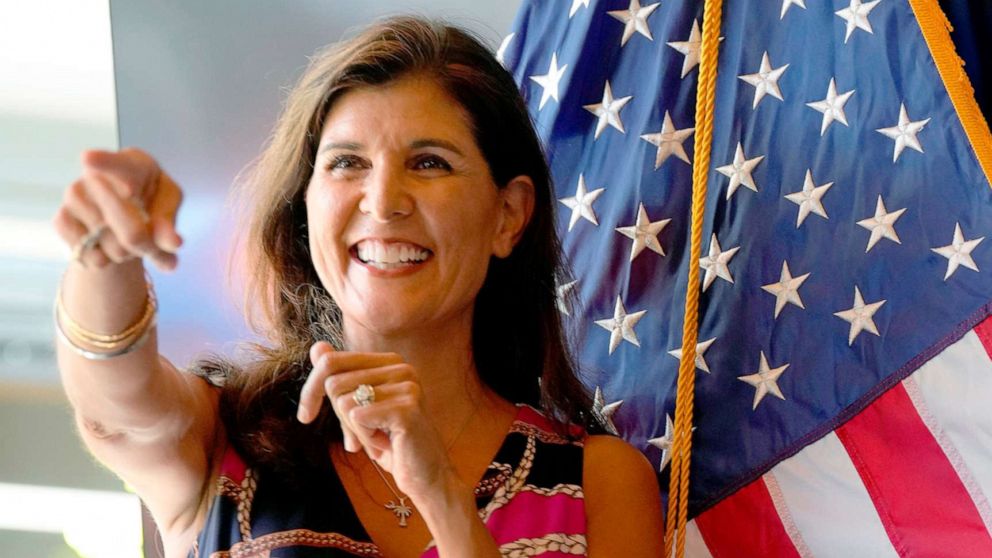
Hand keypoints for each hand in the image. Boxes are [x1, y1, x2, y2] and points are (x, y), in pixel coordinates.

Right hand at [52, 148, 183, 270]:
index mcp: (134, 164)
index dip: (103, 162)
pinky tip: (107, 250)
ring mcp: (75, 193)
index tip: (87, 159)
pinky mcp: (62, 216)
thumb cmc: (153, 203)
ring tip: (128, 240)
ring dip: (121, 252)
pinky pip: (81, 247)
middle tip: (149, 246)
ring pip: (101, 237)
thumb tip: (174, 243)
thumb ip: (169, 224)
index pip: (116, 162)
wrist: (129, 217)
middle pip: (117, 214)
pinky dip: (99, 258)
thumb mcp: (168, 209)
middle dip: (140, 240)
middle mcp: (97, 174)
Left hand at [297, 341, 457, 499]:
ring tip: (379, 440)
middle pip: (334, 383)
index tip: (305, 417)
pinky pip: (357, 418)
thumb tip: (317, 347)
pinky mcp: (406, 409)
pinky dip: (365, 439)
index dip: (311, 390)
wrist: (427, 476)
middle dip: (339, 418)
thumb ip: (341, 378)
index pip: (331, 361)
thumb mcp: (360, 408)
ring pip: (344, 402)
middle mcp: (401, 368)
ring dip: (354, 431)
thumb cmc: (392, 443)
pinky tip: (387, 445)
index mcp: (391, 362)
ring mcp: (406, 386)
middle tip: (362, 437)